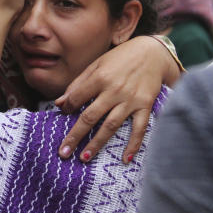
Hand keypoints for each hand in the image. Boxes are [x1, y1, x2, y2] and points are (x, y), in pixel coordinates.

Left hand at [56, 36, 172, 163]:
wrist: (153, 53)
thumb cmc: (121, 58)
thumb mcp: (97, 64)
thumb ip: (78, 84)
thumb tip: (60, 104)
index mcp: (100, 77)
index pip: (77, 98)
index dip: (67, 108)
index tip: (63, 116)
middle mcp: (114, 90)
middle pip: (90, 117)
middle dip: (75, 136)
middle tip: (63, 153)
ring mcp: (131, 99)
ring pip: (111, 125)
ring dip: (97, 143)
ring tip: (85, 158)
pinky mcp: (146, 105)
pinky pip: (139, 128)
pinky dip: (133, 144)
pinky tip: (125, 159)